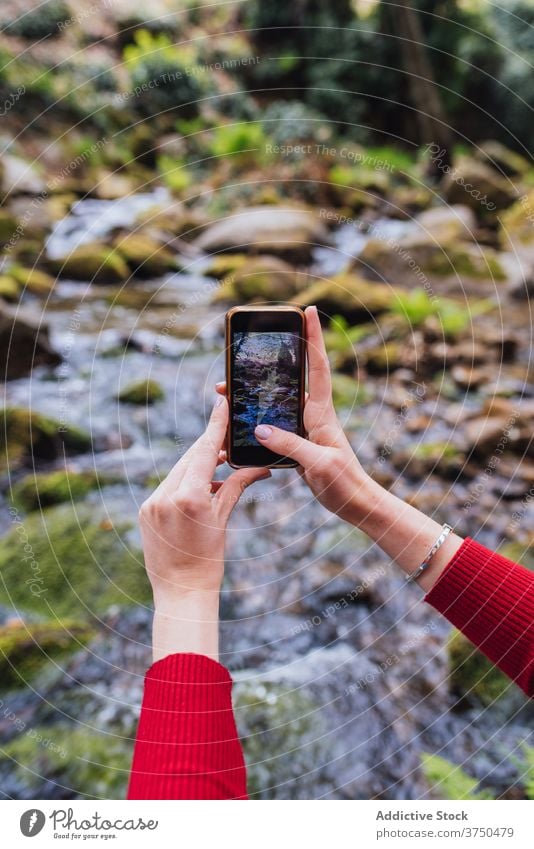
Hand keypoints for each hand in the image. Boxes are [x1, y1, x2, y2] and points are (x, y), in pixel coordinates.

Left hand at [139, 395, 268, 660]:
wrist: (181, 592)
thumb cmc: (208, 561)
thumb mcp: (223, 520)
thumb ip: (235, 487)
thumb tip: (258, 467)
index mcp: (189, 497)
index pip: (204, 451)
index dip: (215, 425)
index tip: (220, 402)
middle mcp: (166, 496)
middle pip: (190, 457)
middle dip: (209, 446)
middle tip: (228, 435)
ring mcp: (152, 502)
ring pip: (178, 470)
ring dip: (197, 464)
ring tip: (219, 465)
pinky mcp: (145, 510)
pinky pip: (168, 486)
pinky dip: (184, 481)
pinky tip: (200, 485)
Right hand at [218, 306, 462, 591]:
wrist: (358, 505)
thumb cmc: (346, 484)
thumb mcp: (319, 464)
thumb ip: (291, 446)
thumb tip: (260, 429)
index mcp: (322, 414)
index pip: (318, 367)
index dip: (314, 338)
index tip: (309, 310)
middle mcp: (314, 416)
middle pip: (293, 379)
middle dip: (274, 360)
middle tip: (250, 346)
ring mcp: (307, 429)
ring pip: (278, 402)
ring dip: (257, 392)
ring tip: (229, 387)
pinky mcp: (300, 445)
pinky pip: (275, 424)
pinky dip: (257, 418)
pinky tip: (242, 421)